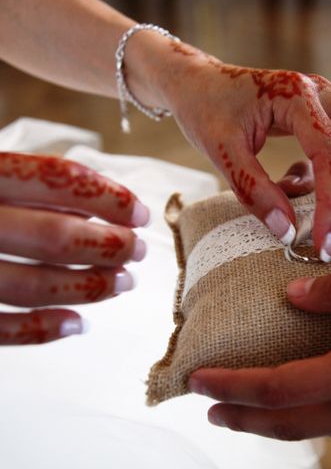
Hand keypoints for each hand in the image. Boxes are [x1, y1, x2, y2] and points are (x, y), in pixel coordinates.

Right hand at [0, 152, 148, 344]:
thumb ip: (25, 183)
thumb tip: (102, 204)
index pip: (56, 179)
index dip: (108, 196)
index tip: (139, 212)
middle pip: (54, 235)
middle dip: (109, 245)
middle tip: (139, 250)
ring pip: (34, 284)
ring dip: (90, 287)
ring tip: (123, 282)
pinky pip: (0, 329)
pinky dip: (44, 329)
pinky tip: (80, 324)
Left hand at [149, 40, 330, 259]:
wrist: (198, 82)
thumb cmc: (207, 110)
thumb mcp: (221, 151)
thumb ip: (254, 191)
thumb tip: (289, 233)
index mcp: (296, 96)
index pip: (329, 155)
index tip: (326, 244)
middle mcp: (321, 91)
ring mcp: (329, 96)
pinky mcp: (328, 107)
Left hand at [189, 272, 330, 445]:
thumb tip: (295, 293)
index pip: (282, 389)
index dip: (235, 386)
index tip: (199, 380)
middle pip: (287, 423)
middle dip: (242, 417)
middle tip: (208, 406)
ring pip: (312, 430)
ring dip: (272, 420)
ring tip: (244, 406)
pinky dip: (307, 418)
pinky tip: (302, 402)